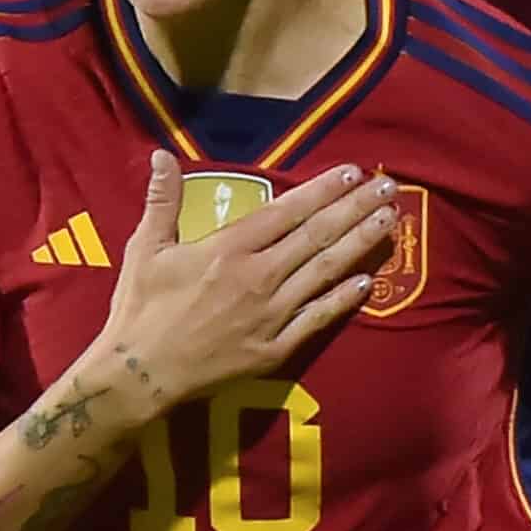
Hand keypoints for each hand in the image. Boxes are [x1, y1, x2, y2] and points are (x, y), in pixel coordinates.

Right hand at [98, 150, 393, 402]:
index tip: (352, 172)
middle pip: (317, 235)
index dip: (323, 190)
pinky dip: (343, 299)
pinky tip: (367, 281)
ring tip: (389, 221)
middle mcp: (258, 276)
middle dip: (356, 208)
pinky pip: (318, 319)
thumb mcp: (146, 248)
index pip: (288, 210)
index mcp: (229, 248)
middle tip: (389, 187)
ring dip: (360, 244)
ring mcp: (271, 314)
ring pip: (325, 272)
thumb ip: (163, 199)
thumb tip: (161, 154)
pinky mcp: (275, 348)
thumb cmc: (141, 308)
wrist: (140, 375)